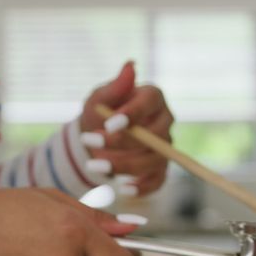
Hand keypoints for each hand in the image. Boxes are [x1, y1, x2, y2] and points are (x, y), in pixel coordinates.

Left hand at [79, 61, 173, 195]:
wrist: (97, 138)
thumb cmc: (101, 112)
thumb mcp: (100, 98)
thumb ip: (115, 86)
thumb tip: (130, 66)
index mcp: (153, 98)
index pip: (150, 103)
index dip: (132, 114)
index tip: (109, 124)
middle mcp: (164, 121)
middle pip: (154, 135)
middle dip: (122, 142)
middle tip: (91, 142)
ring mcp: (164, 147)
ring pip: (153, 159)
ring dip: (123, 166)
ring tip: (93, 165)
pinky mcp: (159, 169)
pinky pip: (158, 181)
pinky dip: (142, 187)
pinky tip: (123, 189)